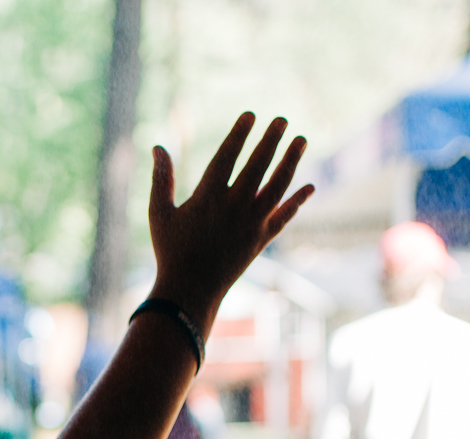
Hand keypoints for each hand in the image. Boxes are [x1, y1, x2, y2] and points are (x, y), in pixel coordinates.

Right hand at [148, 113, 311, 328]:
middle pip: (258, 165)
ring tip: (302, 140)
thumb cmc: (170, 251)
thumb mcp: (158, 214)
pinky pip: (285, 217)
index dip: (240, 134)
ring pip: (278, 186)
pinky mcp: (262, 240)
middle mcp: (234, 207)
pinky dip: (298, 202)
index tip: (251, 115)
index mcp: (207, 197)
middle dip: (271, 139)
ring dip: (291, 161)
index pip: (228, 156)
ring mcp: (252, 224)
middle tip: (282, 119)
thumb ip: (161, 179)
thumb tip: (158, 147)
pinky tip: (311, 187)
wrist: (190, 292)